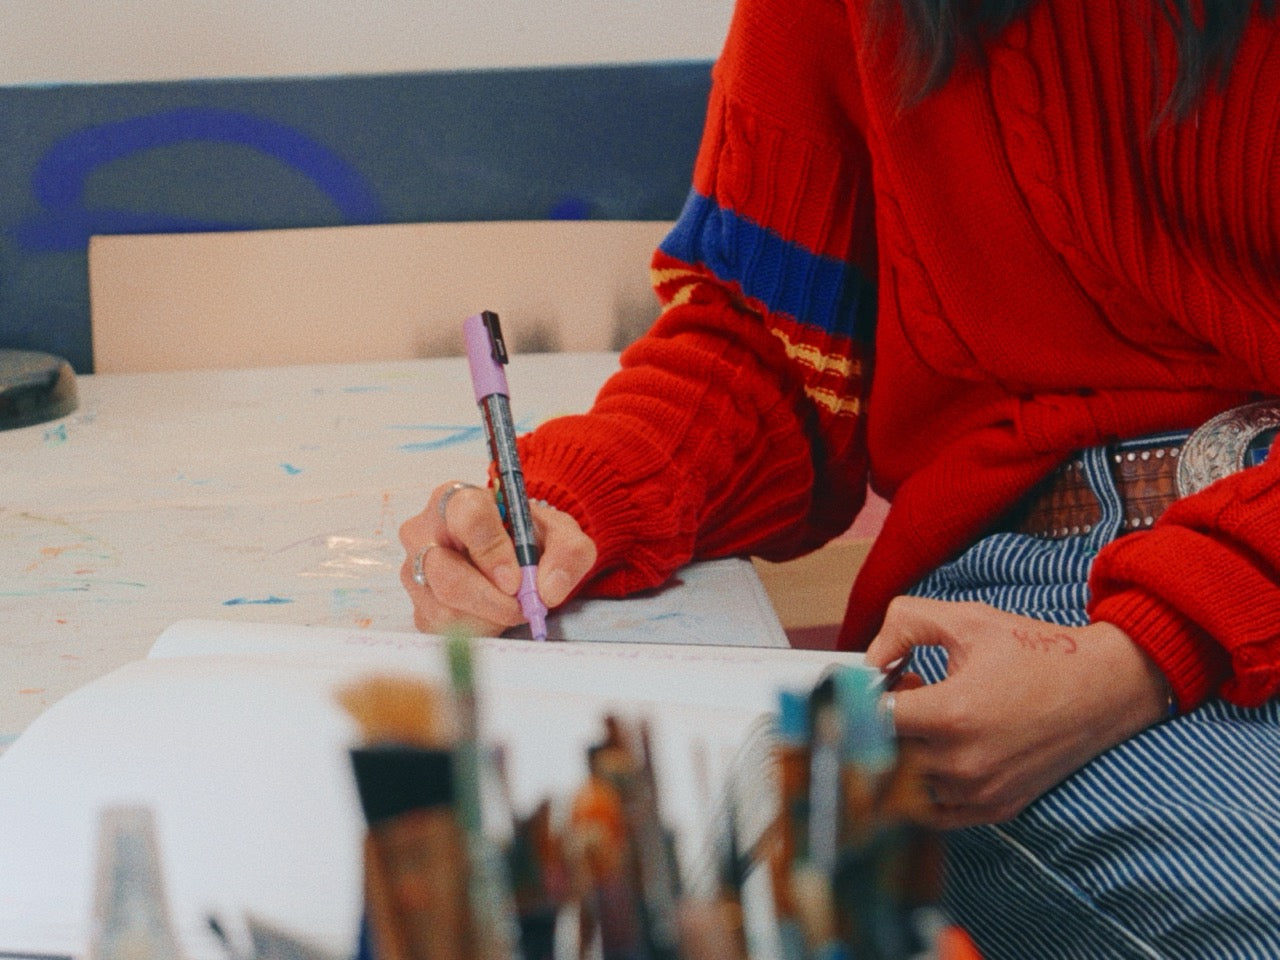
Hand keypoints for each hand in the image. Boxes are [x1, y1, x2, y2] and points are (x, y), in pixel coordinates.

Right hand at [399, 481, 597, 635]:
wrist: (513, 557)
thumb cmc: (528, 538)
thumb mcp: (561, 535)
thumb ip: (568, 553)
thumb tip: (548, 590)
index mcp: (457, 499)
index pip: (467, 516)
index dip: (493, 550)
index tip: (517, 580)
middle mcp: (424, 531)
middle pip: (446, 573)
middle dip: (492, 600)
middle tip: (521, 607)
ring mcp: (414, 570)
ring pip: (444, 607)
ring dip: (488, 617)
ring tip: (510, 606)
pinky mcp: (418, 606)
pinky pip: (442, 629)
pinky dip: (477, 629)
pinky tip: (492, 616)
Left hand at [865, 596, 1170, 828]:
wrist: (1104, 687)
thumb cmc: (1038, 652)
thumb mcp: (966, 619)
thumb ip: (903, 626)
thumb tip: (869, 658)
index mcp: (951, 715)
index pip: (870, 721)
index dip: (861, 698)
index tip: (867, 685)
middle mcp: (963, 763)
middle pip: (882, 755)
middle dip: (881, 723)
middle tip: (905, 694)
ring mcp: (980, 792)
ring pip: (905, 784)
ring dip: (903, 752)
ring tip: (931, 718)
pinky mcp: (996, 808)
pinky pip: (934, 811)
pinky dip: (923, 784)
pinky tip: (941, 748)